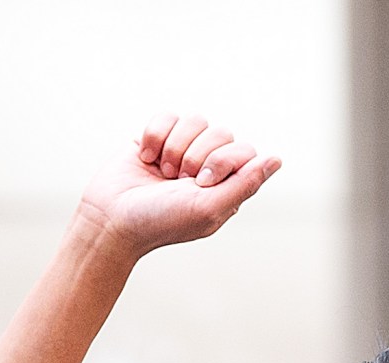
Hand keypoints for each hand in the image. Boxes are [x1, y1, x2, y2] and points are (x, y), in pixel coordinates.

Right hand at [83, 116, 281, 257]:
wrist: (111, 217)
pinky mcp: (156, 137)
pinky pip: (167, 116)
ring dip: (174, 146)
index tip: (202, 182)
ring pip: (195, 120)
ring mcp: (182, 150)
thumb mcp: (209, 208)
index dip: (224, 160)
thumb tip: (276, 159)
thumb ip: (245, 183)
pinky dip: (154, 136)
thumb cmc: (162, 220)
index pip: (245, 150)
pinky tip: (145, 158)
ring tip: (162, 172)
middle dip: (196, 155)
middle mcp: (209, 165)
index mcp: (229, 185)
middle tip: (178, 180)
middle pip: (222, 132)